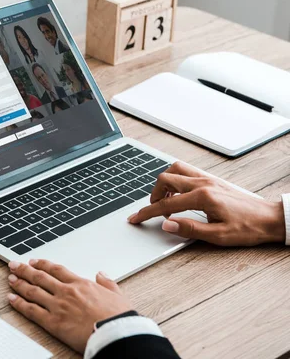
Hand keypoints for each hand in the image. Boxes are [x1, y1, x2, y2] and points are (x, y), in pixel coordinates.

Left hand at [7, 259, 131, 352]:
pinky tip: (11, 299)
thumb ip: (107, 283)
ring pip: (33, 291)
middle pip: (40, 277)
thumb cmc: (119, 317)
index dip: (43, 264)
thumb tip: (101, 274)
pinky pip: (31, 310)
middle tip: (14, 265)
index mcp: (81, 284)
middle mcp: (66, 292)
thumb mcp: (118, 295)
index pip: (56, 270)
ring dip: (19, 283)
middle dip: (24, 269)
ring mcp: (58, 306)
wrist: (116, 334)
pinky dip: (19, 304)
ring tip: (10, 278)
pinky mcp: (53, 322)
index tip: (34, 261)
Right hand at [128, 161, 284, 245]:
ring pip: (175, 170)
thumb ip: (189, 229)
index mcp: (203, 197)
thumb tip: (167, 225)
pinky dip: (175, 179)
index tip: (135, 218)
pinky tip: (178, 193)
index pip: (166, 205)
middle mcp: (203, 183)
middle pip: (165, 180)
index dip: (147, 213)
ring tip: (164, 200)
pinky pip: (186, 171)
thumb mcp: (218, 236)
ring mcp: (208, 179)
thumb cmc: (248, 228)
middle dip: (153, 195)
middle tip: (152, 210)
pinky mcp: (212, 179)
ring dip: (164, 183)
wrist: (270, 218)